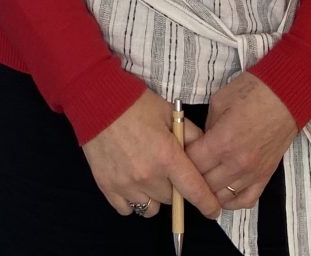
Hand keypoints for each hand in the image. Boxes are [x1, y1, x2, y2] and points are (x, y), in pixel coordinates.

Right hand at [81, 90, 221, 221]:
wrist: (97, 100)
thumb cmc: (136, 104)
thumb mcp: (171, 113)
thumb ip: (191, 135)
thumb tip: (206, 153)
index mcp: (167, 156)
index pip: (194, 190)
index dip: (207, 204)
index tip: (213, 210)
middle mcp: (148, 176)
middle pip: (172, 199)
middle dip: (175, 188)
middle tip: (168, 170)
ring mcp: (126, 184)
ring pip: (151, 208)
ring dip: (154, 196)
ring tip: (149, 177)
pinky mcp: (107, 187)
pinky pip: (128, 209)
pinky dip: (133, 201)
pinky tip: (132, 183)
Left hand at [187, 72, 297, 209]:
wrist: (286, 95)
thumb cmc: (252, 92)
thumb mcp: (219, 102)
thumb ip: (205, 127)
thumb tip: (197, 144)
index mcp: (222, 141)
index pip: (191, 165)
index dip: (180, 160)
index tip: (177, 155)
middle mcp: (236, 163)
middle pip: (203, 184)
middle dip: (192, 176)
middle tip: (187, 166)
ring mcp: (252, 173)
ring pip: (221, 196)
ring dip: (209, 189)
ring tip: (203, 178)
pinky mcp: (265, 176)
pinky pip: (245, 201)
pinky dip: (232, 201)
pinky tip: (223, 192)